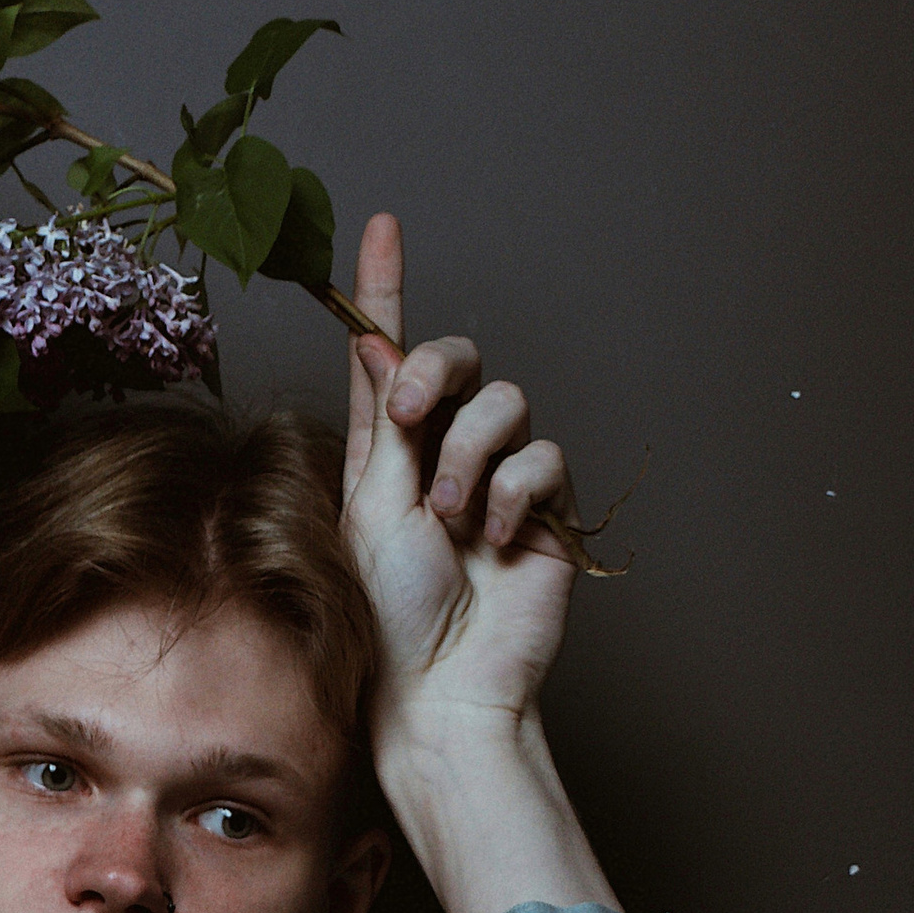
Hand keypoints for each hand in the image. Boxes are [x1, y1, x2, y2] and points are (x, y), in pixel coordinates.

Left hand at [338, 213, 617, 912]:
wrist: (444, 687)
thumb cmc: (388, 617)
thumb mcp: (368, 506)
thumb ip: (384, 424)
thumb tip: (377, 345)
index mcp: (384, 453)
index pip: (383, 354)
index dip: (383, 288)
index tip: (382, 225)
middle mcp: (441, 455)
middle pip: (457, 358)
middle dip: (437, 370)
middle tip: (414, 415)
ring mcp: (498, 480)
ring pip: (507, 403)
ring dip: (474, 455)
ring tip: (456, 520)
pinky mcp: (545, 510)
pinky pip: (545, 456)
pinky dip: (517, 493)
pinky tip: (500, 541)